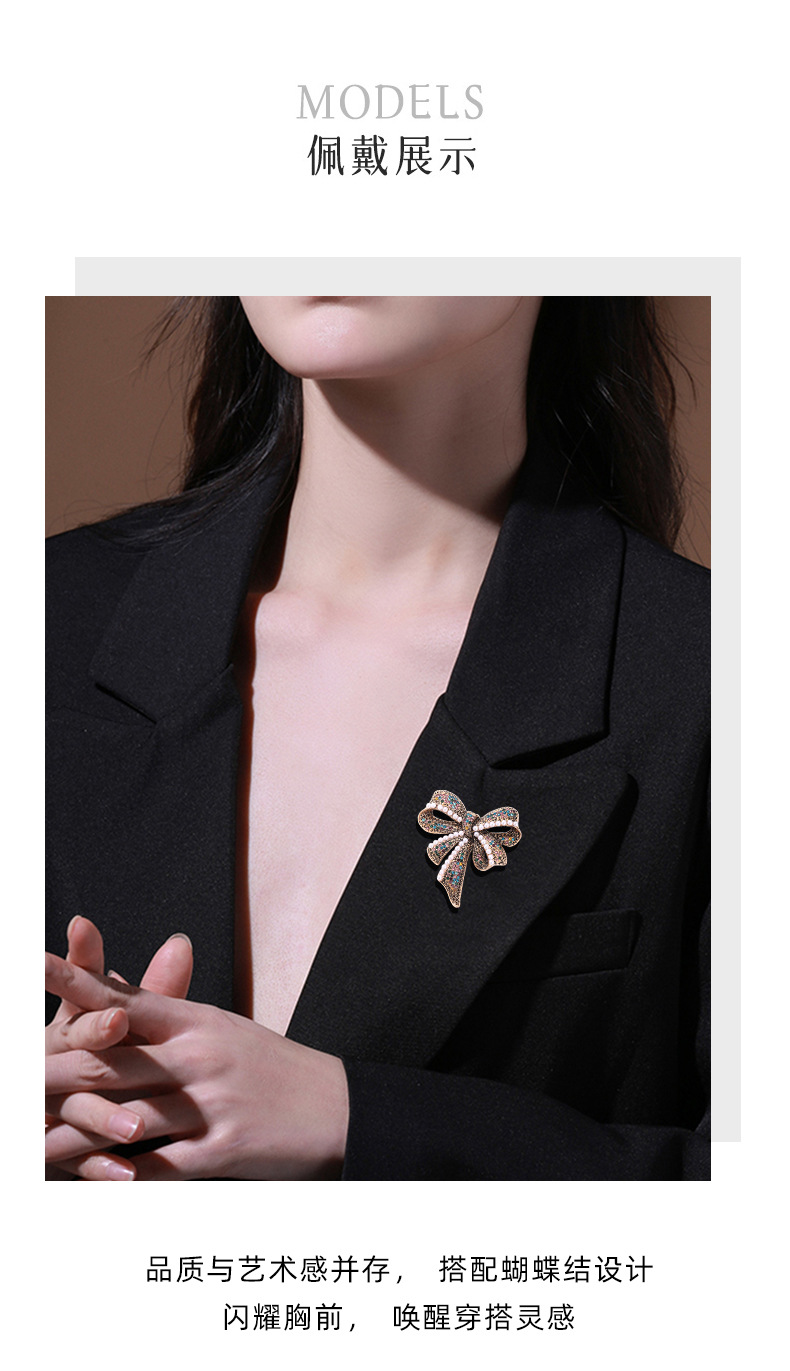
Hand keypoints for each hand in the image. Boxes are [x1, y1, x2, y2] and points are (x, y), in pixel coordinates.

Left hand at [45, 953, 349, 1180]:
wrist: (339, 1106)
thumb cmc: (271, 1066)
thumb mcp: (220, 1027)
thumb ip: (165, 1012)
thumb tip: (113, 992)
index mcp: (195, 1020)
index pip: (122, 997)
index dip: (72, 982)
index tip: (31, 963)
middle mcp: (199, 1056)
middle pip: (110, 1061)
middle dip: (52, 1073)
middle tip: (14, 1078)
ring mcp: (210, 1104)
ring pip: (124, 1120)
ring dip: (69, 1139)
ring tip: (29, 1146)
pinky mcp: (221, 1152)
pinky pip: (157, 1169)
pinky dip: (119, 1180)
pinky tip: (89, 1187)